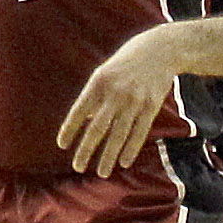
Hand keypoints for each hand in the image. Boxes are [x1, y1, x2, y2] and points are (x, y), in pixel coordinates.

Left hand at [59, 24, 184, 177]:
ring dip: (108, 157)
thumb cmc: (127, 63)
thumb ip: (94, 97)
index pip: (79, 110)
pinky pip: (139, 133)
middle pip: (97, 128)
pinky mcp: (151, 106)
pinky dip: (130, 150)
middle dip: (86, 150)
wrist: (160, 50)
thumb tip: (84, 123)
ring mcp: (134, 101)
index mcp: (98, 82)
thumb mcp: (105, 72)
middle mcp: (115, 93)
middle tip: (77, 167)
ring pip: (118, 135)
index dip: (69, 129)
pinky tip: (124, 162)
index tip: (62, 145)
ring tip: (101, 172)